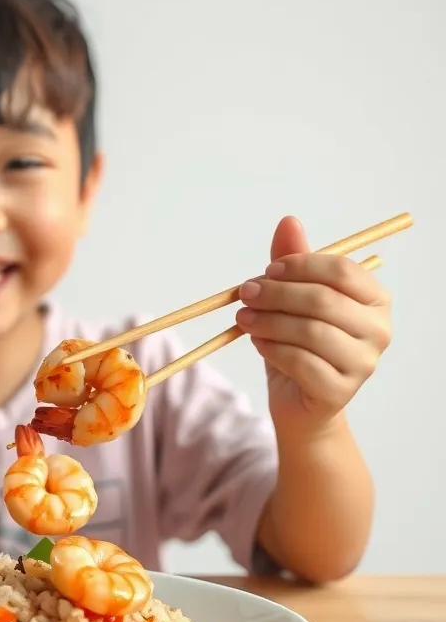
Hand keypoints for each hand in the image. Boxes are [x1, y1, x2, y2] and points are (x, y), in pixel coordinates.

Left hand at [235, 216, 392, 433]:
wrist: (300, 400)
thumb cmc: (299, 343)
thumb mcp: (293, 299)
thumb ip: (293, 262)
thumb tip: (288, 221)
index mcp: (374, 299)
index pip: (341, 270)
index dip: (300, 266)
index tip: (267, 271)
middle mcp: (378, 330)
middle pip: (323, 300)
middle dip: (276, 293)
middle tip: (245, 293)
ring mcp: (363, 363)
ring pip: (311, 332)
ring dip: (268, 321)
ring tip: (243, 318)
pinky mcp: (340, 390)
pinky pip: (301, 362)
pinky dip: (272, 348)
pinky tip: (258, 342)